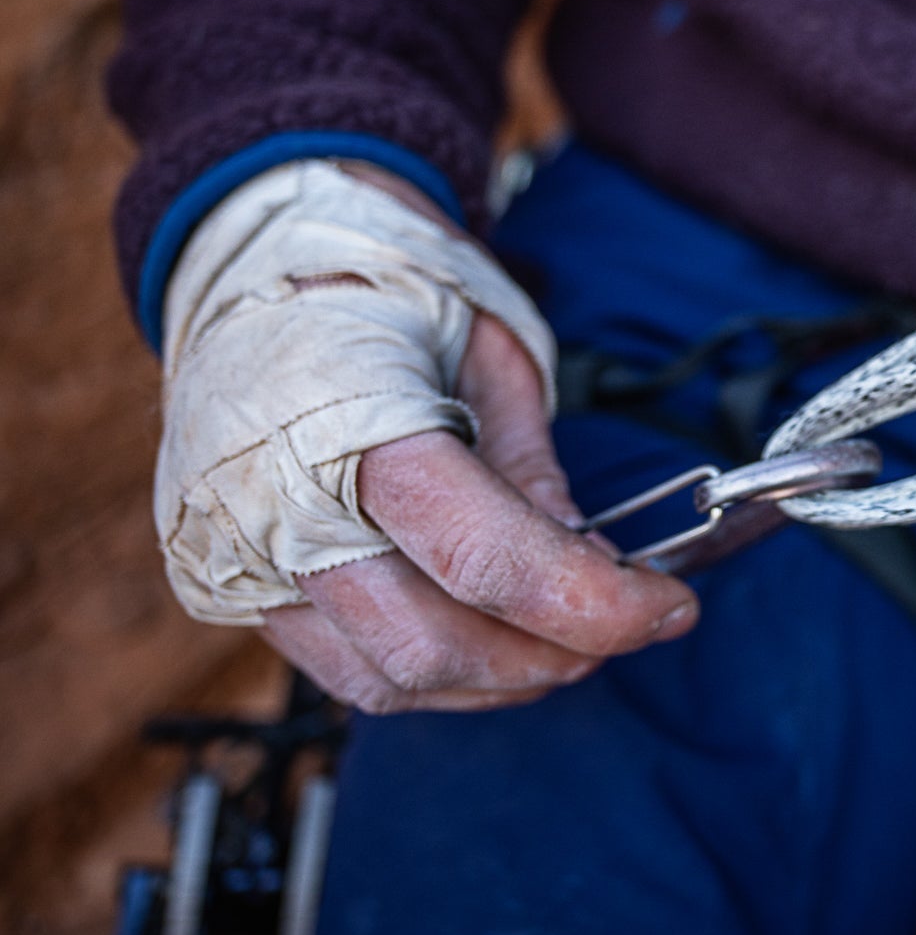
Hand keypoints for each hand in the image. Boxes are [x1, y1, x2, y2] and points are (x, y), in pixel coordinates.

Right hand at [249, 166, 698, 713]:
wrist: (248, 256)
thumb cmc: (378, 281)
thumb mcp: (487, 347)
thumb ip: (531, 468)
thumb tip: (593, 565)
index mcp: (345, 426)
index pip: (484, 560)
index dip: (592, 604)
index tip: (668, 605)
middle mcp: (274, 510)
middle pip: (432, 646)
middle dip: (552, 654)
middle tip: (627, 624)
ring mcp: (239, 558)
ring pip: (389, 678)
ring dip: (501, 676)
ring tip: (568, 630)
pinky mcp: (227, 588)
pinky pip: (345, 669)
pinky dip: (437, 670)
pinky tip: (494, 632)